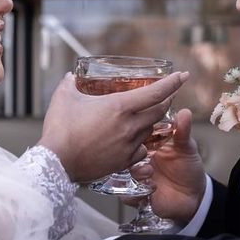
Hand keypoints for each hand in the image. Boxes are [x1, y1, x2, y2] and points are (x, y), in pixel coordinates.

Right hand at [39, 71, 188, 183]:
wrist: (56, 164)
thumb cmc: (59, 129)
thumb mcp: (64, 99)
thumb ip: (69, 84)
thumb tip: (69, 77)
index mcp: (119, 107)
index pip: (156, 92)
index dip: (172, 83)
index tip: (184, 75)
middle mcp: (129, 126)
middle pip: (159, 111)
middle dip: (165, 100)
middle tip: (166, 94)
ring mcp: (128, 146)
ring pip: (150, 130)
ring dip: (152, 121)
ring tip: (146, 115)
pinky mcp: (123, 162)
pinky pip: (141, 150)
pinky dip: (141, 142)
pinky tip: (134, 140)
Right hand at [129, 108, 205, 224]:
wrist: (194, 195)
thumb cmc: (188, 167)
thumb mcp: (187, 147)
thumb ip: (183, 131)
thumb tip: (185, 112)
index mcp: (146, 144)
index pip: (133, 134)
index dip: (135, 132)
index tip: (141, 132)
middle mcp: (137, 160)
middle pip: (122, 154)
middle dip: (130, 154)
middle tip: (144, 154)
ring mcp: (135, 177)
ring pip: (120, 174)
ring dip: (134, 172)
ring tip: (149, 172)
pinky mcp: (136, 195)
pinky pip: (126, 195)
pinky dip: (137, 192)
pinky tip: (152, 187)